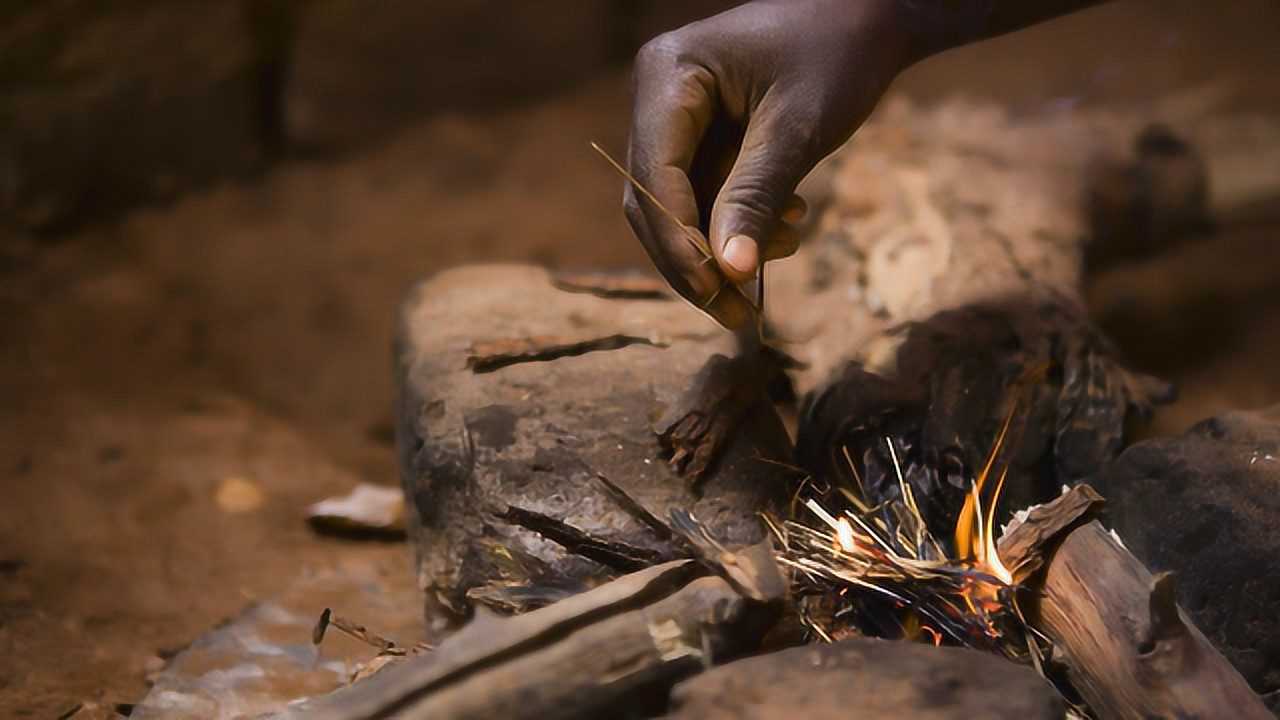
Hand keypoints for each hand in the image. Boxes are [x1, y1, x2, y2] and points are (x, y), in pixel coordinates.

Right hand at [623, 0, 918, 328]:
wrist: (868, 19)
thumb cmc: (836, 54)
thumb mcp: (797, 128)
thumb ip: (754, 197)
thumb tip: (728, 272)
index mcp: (668, 77)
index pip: (655, 175)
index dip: (678, 241)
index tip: (714, 291)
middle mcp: (657, 97)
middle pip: (653, 200)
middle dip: (696, 259)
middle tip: (736, 313)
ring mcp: (676, 119)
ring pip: (678, 207)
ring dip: (724, 244)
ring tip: (788, 247)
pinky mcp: (701, 137)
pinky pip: (705, 196)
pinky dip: (739, 222)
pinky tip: (787, 225)